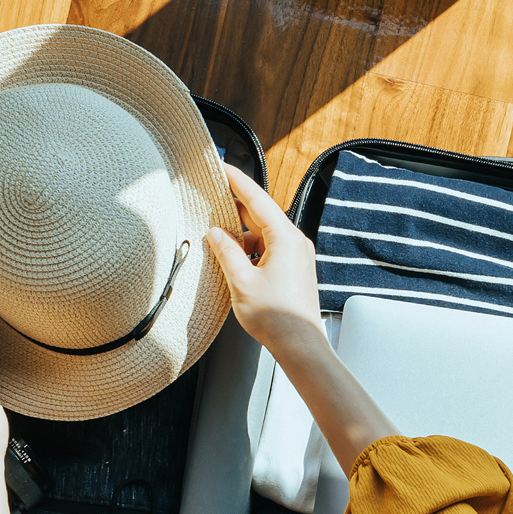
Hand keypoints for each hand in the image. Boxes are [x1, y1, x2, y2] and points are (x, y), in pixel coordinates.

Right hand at [205, 163, 321, 352]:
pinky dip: (251, 249)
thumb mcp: (241, 281)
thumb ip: (226, 252)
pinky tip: (234, 258)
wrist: (300, 345)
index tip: (222, 167)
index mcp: (285, 238)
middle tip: (212, 200)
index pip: (257, 199)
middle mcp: (295, 242)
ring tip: (217, 240)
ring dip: (241, 235)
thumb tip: (215, 233)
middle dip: (235, 209)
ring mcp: (297, 256)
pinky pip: (269, 249)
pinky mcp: (295, 269)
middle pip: (261, 215)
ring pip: (264, 234)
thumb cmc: (276, 318)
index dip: (237, 181)